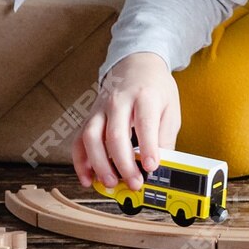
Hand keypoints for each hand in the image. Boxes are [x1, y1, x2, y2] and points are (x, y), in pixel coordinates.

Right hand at [73, 52, 179, 190]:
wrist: (136, 65)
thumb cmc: (155, 89)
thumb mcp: (170, 108)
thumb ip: (165, 136)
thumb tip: (162, 165)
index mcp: (145, 97)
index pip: (145, 123)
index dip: (148, 147)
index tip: (152, 167)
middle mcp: (119, 102)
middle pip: (115, 134)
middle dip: (123, 163)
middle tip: (134, 182)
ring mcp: (100, 109)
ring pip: (91, 137)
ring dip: (98, 164)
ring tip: (110, 183)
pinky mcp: (89, 118)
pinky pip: (78, 141)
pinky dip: (80, 161)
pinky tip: (88, 178)